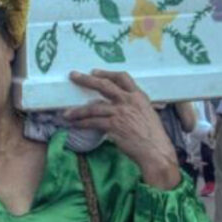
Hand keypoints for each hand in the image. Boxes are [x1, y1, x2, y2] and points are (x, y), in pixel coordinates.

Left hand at [63, 70, 180, 188]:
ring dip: (78, 111)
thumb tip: (117, 105)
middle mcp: (129, 101)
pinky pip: (93, 122)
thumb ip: (133, 106)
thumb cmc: (152, 135)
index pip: (122, 77)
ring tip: (66, 114)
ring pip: (93, 107)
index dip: (107, 73)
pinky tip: (74, 125)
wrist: (155, 150)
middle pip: (104, 86)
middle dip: (86, 80)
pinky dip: (82, 123)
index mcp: (139, 96)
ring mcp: (121, 113)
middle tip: (73, 76)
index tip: (94, 72)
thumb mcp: (146, 113)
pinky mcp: (114, 126)